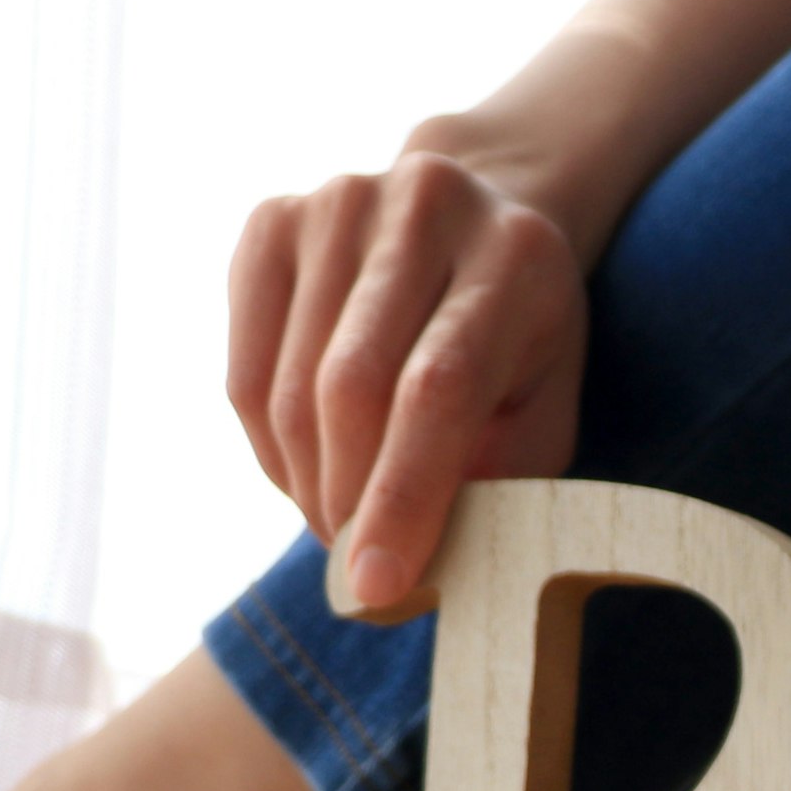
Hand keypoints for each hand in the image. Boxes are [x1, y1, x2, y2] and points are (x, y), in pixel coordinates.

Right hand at [227, 149, 588, 618]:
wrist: (474, 219)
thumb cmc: (516, 342)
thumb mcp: (545, 407)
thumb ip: (503, 482)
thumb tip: (418, 568)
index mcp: (515, 257)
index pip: (438, 388)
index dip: (403, 494)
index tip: (378, 587)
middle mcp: (424, 208)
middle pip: (350, 386)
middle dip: (346, 502)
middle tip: (360, 567)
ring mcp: (338, 204)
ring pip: (291, 388)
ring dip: (307, 486)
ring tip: (342, 521)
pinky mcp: (271, 222)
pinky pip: (246, 372)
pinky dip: (269, 449)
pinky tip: (306, 471)